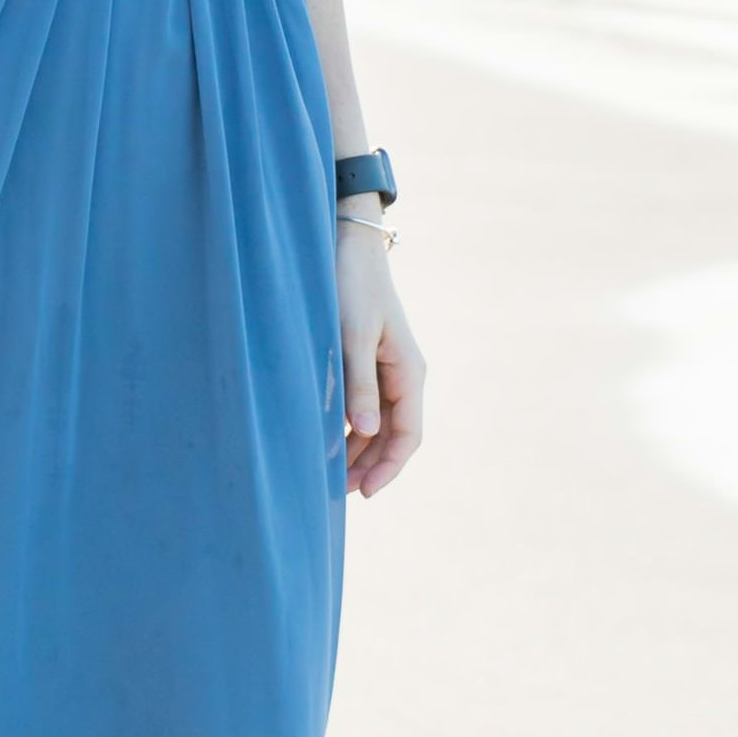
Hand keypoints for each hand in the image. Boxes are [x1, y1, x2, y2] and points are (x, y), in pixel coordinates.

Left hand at [337, 216, 424, 498]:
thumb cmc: (352, 286)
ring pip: (378, 424)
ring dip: (359, 450)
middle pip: (393, 435)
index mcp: (408, 372)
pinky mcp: (367, 361)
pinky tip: (329, 440)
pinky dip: (350, 427)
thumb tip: (365, 432)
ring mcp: (386, 369)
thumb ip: (359, 384)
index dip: (389, 467)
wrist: (347, 244)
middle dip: (370, 465)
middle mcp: (403, 375)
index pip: (408, 435)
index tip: (366, 492)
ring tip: (331, 475)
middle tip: (337, 492)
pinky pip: (364, 405)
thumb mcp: (353, 336)